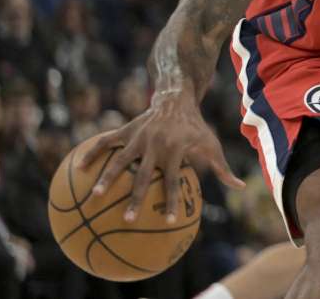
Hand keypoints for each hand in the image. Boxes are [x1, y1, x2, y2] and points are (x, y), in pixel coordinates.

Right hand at [77, 89, 243, 221]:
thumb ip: (222, 169)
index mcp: (175, 152)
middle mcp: (156, 146)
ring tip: (96, 197)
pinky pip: (106, 142)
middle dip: (136, 198)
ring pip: (120, 160)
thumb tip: (241, 188)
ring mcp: (139, 137)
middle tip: (128, 219)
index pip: (173, 182)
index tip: (168, 220)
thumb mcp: (211, 145)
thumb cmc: (196, 128)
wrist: (176, 99)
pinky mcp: (126, 130)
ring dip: (108, 178)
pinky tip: (78, 168)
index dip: (170, 201)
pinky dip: (92, 153)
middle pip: (143, 177)